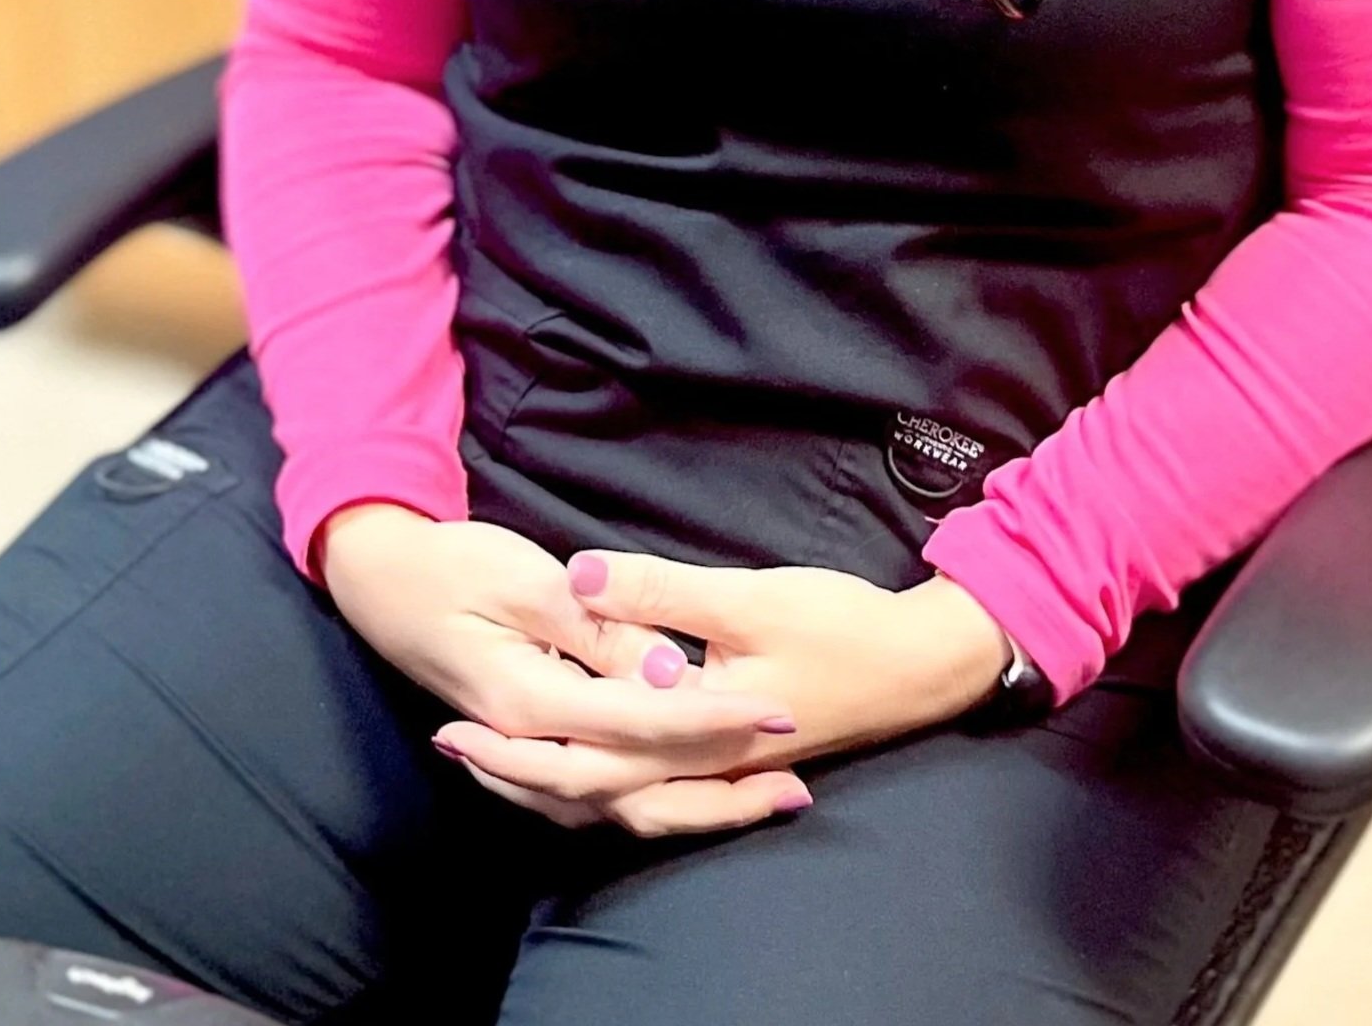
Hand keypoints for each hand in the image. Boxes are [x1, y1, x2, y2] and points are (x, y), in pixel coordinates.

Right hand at [319, 503, 805, 833]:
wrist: (380, 581)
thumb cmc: (452, 567)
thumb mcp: (524, 581)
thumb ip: (597, 629)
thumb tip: (663, 672)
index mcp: (531, 702)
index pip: (642, 725)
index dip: (714, 723)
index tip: (778, 717)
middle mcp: (530, 746)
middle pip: (637, 791)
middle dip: (721, 791)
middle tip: (796, 785)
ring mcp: (523, 754)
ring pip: (616, 807)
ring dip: (691, 807)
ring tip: (762, 800)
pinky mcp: (524, 745)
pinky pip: (592, 796)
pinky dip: (644, 801)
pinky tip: (682, 794)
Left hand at [433, 554, 1010, 835]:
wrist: (919, 664)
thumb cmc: (839, 627)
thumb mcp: (748, 598)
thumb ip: (662, 592)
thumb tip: (580, 576)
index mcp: (696, 733)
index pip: (589, 751)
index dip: (520, 739)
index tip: (456, 718)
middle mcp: (700, 764)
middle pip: (591, 789)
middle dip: (519, 772)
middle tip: (452, 745)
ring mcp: (718, 766)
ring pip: (619, 796)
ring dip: (555, 780)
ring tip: (496, 757)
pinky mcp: (731, 752)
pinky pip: (651, 784)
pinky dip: (605, 776)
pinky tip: (585, 755)